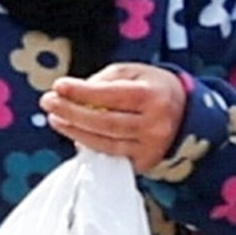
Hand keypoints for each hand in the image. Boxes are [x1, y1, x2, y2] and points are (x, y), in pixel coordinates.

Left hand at [42, 63, 186, 167]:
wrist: (187, 113)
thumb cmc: (153, 88)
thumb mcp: (134, 73)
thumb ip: (104, 80)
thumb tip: (72, 92)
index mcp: (153, 95)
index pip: (110, 94)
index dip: (81, 91)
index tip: (58, 86)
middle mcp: (154, 123)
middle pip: (103, 121)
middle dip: (70, 112)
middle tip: (47, 102)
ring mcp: (150, 146)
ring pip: (103, 141)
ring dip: (73, 130)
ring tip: (55, 118)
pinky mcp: (144, 161)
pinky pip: (109, 155)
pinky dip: (88, 146)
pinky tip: (74, 135)